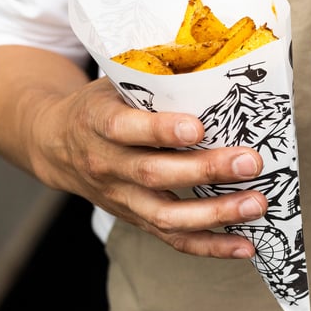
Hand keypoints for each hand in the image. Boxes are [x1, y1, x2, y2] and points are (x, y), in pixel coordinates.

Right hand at [30, 76, 268, 258]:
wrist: (55, 144)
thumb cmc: (100, 105)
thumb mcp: (114, 83)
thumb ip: (153, 81)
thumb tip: (214, 64)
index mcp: (99, 122)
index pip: (126, 129)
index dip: (161, 130)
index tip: (198, 128)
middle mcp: (107, 165)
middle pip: (155, 174)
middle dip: (206, 170)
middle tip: (250, 162)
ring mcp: (122, 197)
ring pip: (166, 215)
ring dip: (216, 213)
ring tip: (255, 204)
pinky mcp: (136, 219)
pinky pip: (173, 239)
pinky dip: (210, 246)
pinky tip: (245, 246)